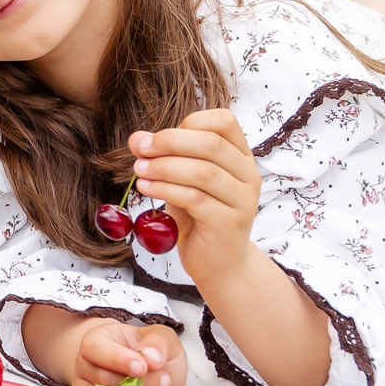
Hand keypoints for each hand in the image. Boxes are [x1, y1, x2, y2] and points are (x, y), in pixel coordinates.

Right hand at [69, 318, 187, 385]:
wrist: (157, 374)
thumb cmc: (154, 351)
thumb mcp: (162, 337)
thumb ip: (158, 341)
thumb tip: (151, 358)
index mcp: (96, 343)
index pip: (92, 349)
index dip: (117, 359)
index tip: (143, 367)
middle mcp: (86, 369)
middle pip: (102, 381)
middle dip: (139, 384)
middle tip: (165, 380)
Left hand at [131, 110, 261, 284]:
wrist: (218, 264)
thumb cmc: (198, 216)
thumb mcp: (178, 180)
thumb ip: (163, 157)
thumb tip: (136, 138)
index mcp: (240, 156)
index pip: (224, 121)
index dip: (188, 123)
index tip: (156, 138)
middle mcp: (248, 175)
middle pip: (212, 144)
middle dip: (170, 142)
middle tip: (141, 150)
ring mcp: (243, 200)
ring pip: (203, 172)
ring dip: (164, 167)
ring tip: (139, 170)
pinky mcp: (229, 223)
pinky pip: (196, 199)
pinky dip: (166, 189)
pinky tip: (146, 188)